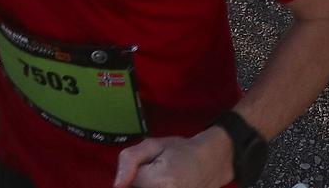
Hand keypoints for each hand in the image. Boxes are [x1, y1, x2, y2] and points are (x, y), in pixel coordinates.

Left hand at [112, 128, 232, 187]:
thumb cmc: (182, 151)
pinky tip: (165, 183)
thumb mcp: (153, 144)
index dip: (134, 173)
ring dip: (148, 184)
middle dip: (141, 182)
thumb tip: (117, 185)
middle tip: (156, 174)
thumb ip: (129, 160)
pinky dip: (155, 186)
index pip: (127, 183)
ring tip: (162, 179)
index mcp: (159, 182)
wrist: (211, 163)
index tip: (148, 166)